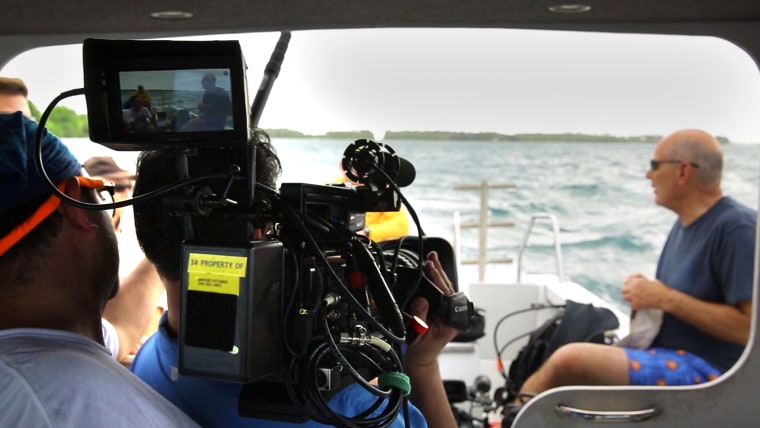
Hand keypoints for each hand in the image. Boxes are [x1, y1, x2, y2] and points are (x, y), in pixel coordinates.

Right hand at [404, 251, 459, 366]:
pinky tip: (430, 271)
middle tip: (432, 258)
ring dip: (438, 274)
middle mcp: (452, 315)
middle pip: (447, 288)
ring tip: (432, 260)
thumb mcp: (417, 336)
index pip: (446, 294)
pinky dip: (435, 281)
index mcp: (450, 321)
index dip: (437, 279)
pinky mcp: (441, 310)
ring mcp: (448, 313)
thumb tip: (421, 300)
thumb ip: (419, 318)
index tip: (430, 267)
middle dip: (438, 272)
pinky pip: (439, 293)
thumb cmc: (420, 351)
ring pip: (445, 289)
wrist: (420, 359)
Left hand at [622, 273, 669, 310]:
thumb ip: (642, 281)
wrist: (664, 298)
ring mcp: (633, 297)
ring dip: (628, 297)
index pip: (627, 280)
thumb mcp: (651, 280)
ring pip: (625, 297)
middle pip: (623, 289)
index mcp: (637, 281)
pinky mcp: (636, 304)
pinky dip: (634, 305)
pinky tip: (639, 305)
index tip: (630, 284)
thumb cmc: (660, 289)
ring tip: (633, 298)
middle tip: (631, 292)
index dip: (629, 283)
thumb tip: (640, 281)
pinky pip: (631, 305)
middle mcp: (633, 288)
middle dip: (627, 290)